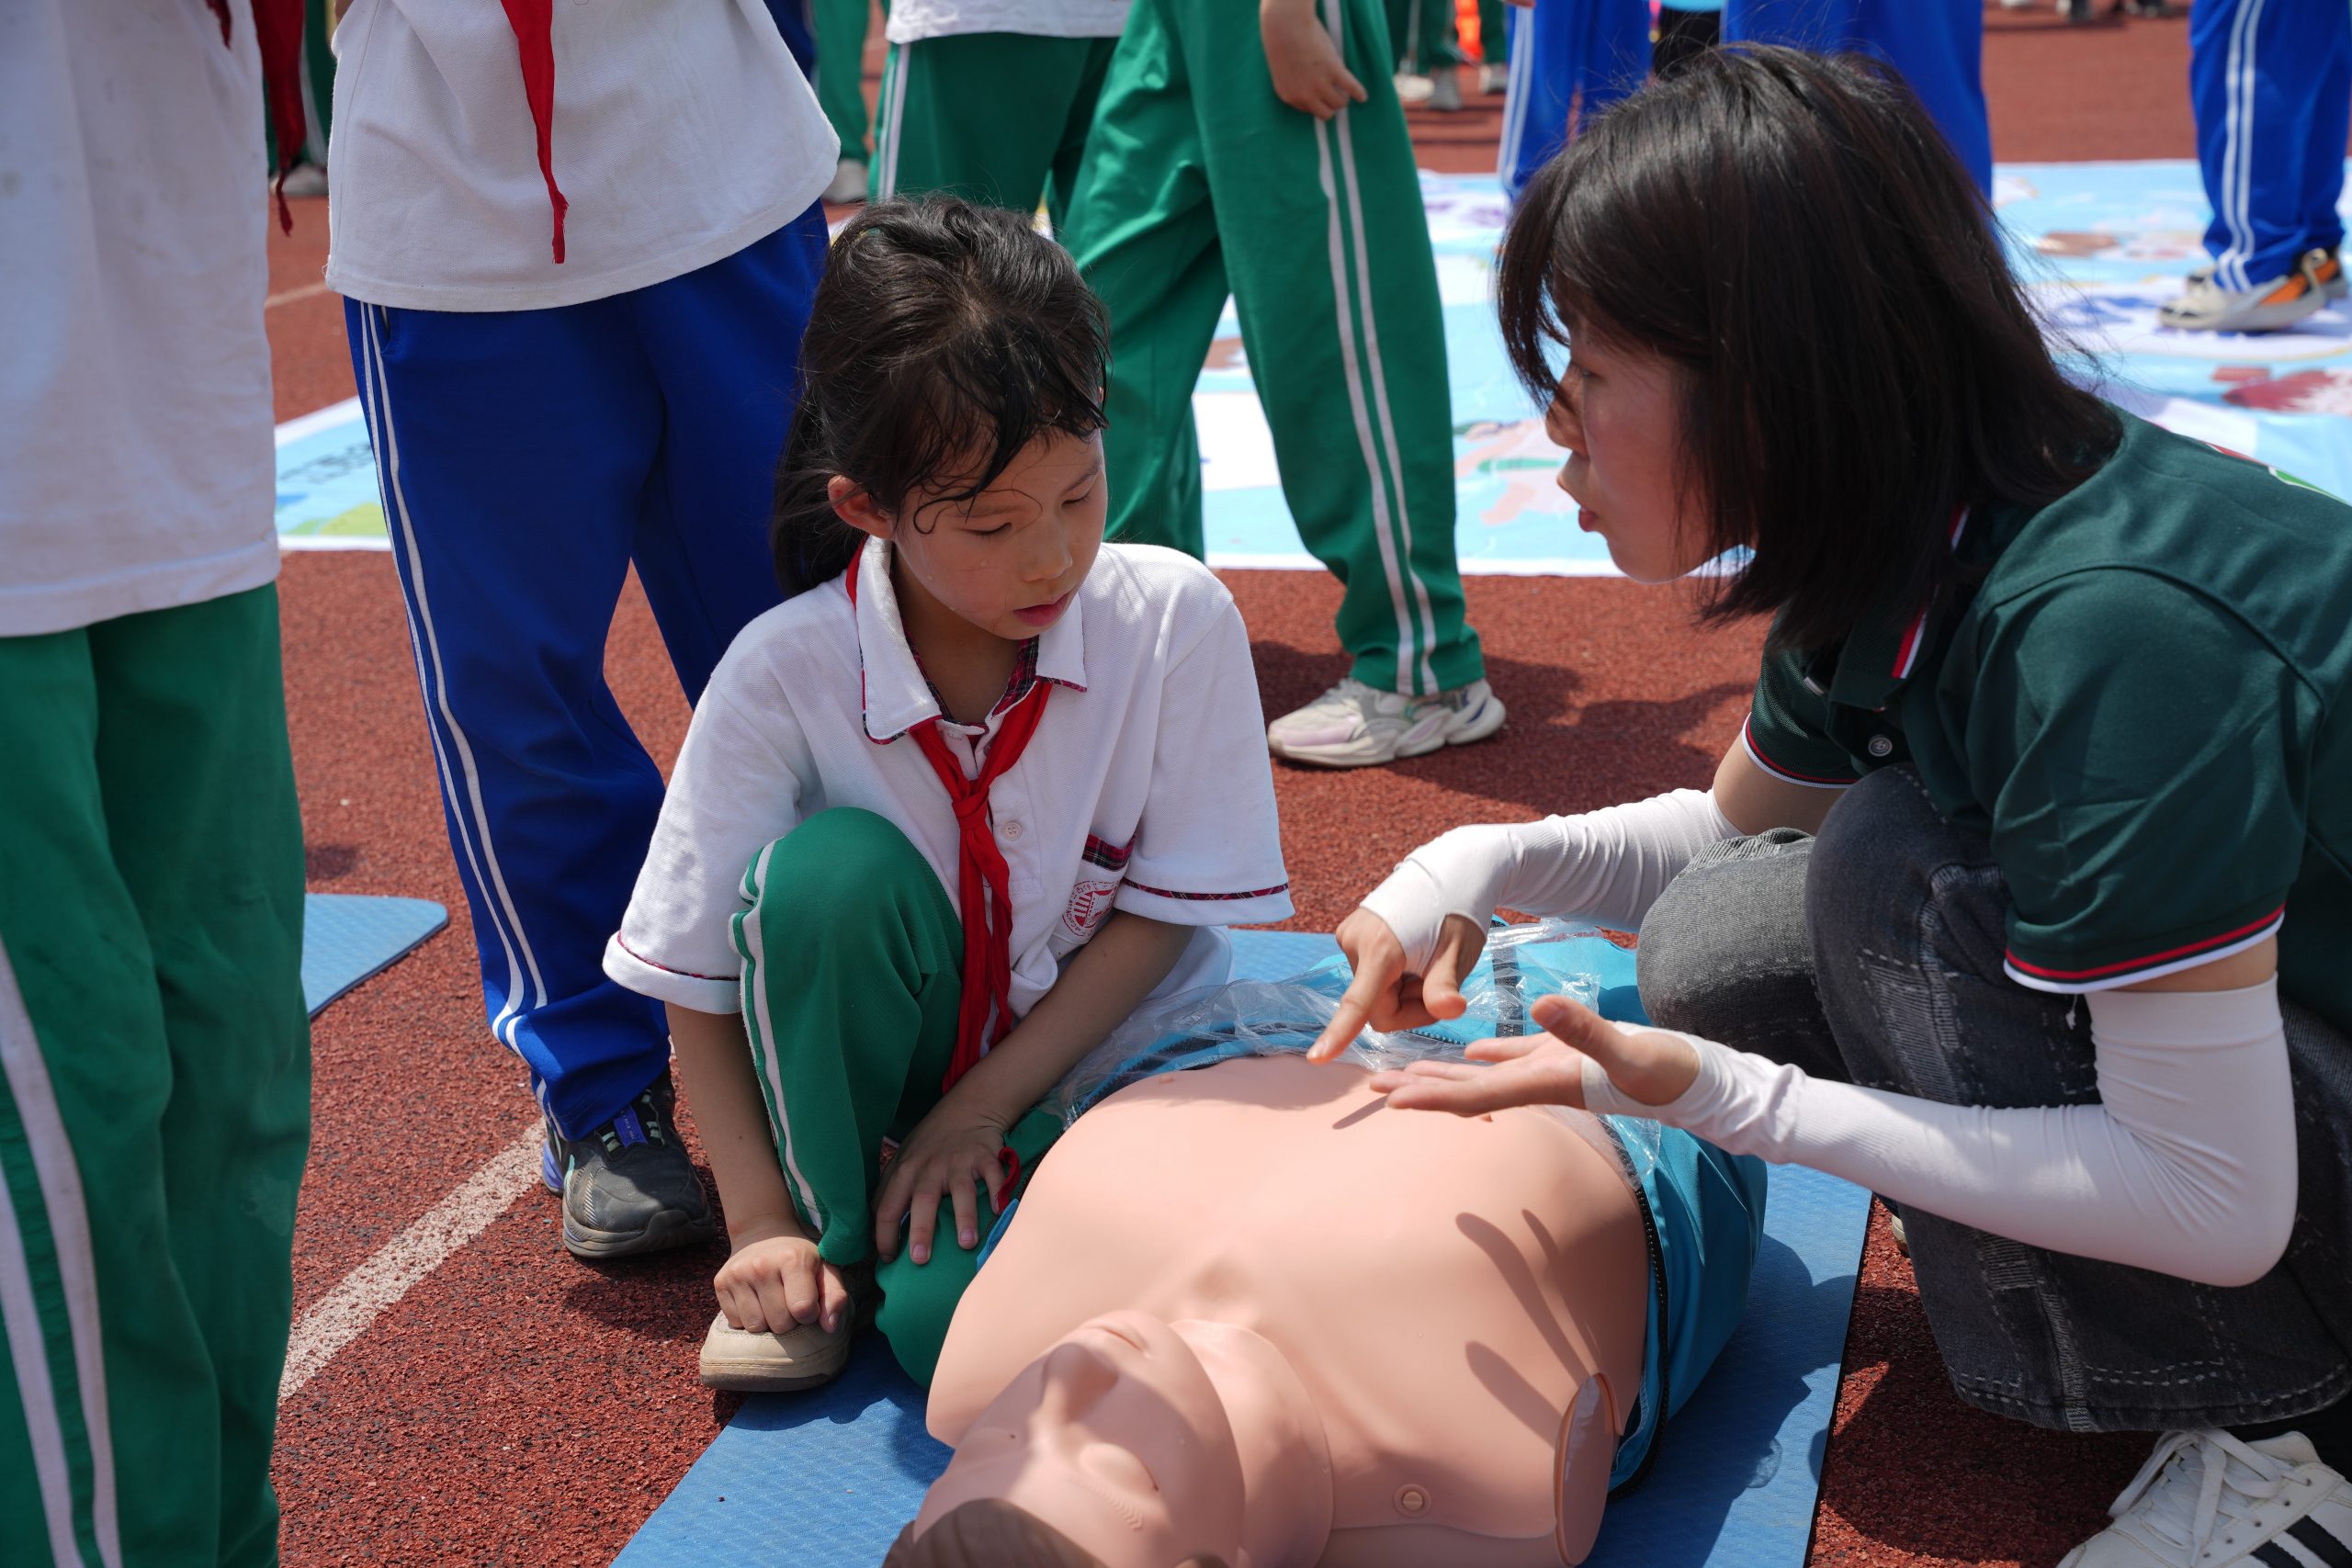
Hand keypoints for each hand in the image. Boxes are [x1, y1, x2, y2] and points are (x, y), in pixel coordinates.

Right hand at [714, 1227, 856, 1333]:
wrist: (763, 1233)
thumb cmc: (799, 1257)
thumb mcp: (825, 1269)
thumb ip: (835, 1297)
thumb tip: (830, 1328)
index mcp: (792, 1259)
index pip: (802, 1310)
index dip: (809, 1314)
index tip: (809, 1303)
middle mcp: (761, 1265)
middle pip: (779, 1324)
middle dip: (789, 1321)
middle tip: (789, 1302)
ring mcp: (737, 1274)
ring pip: (755, 1327)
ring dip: (767, 1322)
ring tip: (772, 1302)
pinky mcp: (720, 1282)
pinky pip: (736, 1323)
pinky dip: (748, 1318)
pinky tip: (755, 1300)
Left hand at [873, 1098, 1010, 1264]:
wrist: (966, 1109)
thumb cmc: (929, 1144)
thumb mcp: (901, 1161)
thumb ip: (889, 1191)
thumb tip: (874, 1228)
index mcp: (905, 1172)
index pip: (887, 1207)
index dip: (884, 1235)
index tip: (889, 1259)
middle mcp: (930, 1168)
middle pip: (922, 1201)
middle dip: (920, 1231)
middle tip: (919, 1260)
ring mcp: (959, 1162)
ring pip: (960, 1191)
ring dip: (963, 1217)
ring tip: (966, 1244)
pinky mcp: (984, 1157)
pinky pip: (992, 1175)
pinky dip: (997, 1191)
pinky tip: (999, 1210)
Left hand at [1261, 0, 1367, 118]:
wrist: (1286, 26)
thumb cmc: (1283, 43)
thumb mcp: (1284, 71)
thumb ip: (1296, 84)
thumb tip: (1315, 93)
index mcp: (1289, 96)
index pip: (1309, 110)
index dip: (1316, 101)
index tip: (1320, 94)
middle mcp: (1304, 95)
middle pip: (1325, 114)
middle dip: (1331, 105)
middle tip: (1335, 95)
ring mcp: (1319, 84)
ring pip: (1339, 103)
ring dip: (1343, 97)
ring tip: (1344, 90)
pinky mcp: (1333, 71)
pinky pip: (1351, 88)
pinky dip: (1359, 93)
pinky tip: (1363, 96)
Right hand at [1306, 908, 1486, 1061]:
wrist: (1449, 872)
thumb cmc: (1457, 914)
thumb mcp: (1459, 954)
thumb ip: (1446, 987)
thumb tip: (1450, 1010)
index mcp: (1380, 949)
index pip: (1359, 1004)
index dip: (1339, 1034)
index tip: (1316, 1058)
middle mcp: (1355, 942)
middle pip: (1377, 1007)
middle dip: (1410, 1006)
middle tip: (1440, 982)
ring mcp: (1349, 936)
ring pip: (1374, 993)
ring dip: (1404, 989)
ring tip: (1426, 960)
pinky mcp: (1350, 934)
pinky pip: (1371, 976)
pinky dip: (1395, 975)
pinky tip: (1413, 952)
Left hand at [1368, 993, 1701, 1112]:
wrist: (1700, 1083)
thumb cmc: (1669, 1074)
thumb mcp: (1629, 1049)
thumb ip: (1585, 1030)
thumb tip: (1542, 1006)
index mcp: (1543, 1082)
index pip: (1474, 1094)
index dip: (1431, 1096)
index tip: (1391, 1100)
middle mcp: (1538, 1081)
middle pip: (1466, 1090)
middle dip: (1420, 1090)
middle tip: (1372, 1088)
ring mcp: (1550, 1069)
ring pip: (1485, 1073)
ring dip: (1443, 1073)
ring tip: (1401, 1073)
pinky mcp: (1565, 1056)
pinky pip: (1516, 1056)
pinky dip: (1487, 1053)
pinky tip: (1469, 1050)